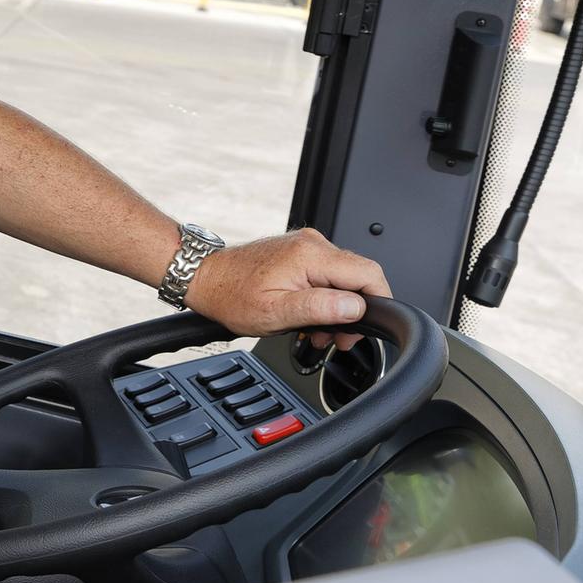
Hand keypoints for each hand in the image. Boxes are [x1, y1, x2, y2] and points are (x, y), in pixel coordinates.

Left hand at [182, 228, 391, 351]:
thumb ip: (320, 308)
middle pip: (359, 276)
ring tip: (318, 332)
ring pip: (343, 278)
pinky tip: (310, 316)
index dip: (378, 301)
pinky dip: (325, 298)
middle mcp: (312, 244)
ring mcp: (306, 246)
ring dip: (338, 308)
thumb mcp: (276, 312)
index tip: (369, 326)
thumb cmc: (230, 295)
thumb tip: (356, 306)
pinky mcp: (299, 253)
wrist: (204, 278)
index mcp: (311, 255)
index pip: (369, 272)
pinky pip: (326, 274)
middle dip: (356, 311)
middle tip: (339, 338)